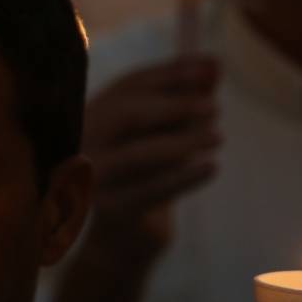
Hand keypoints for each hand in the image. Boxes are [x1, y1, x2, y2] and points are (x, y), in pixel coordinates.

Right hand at [83, 56, 220, 260]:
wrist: (121, 236)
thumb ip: (188, 97)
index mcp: (92, 114)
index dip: (169, 74)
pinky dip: (183, 178)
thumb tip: (215, 64)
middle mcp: (83, 142)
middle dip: (173, 106)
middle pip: (124, 114)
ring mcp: (93, 178)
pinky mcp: (110, 210)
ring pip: (138, 155)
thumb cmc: (144, 174)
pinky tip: (211, 167)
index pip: (129, 85)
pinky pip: (150, 191)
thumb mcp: (166, 132)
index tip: (208, 68)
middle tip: (214, 108)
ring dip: (183, 142)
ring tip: (218, 137)